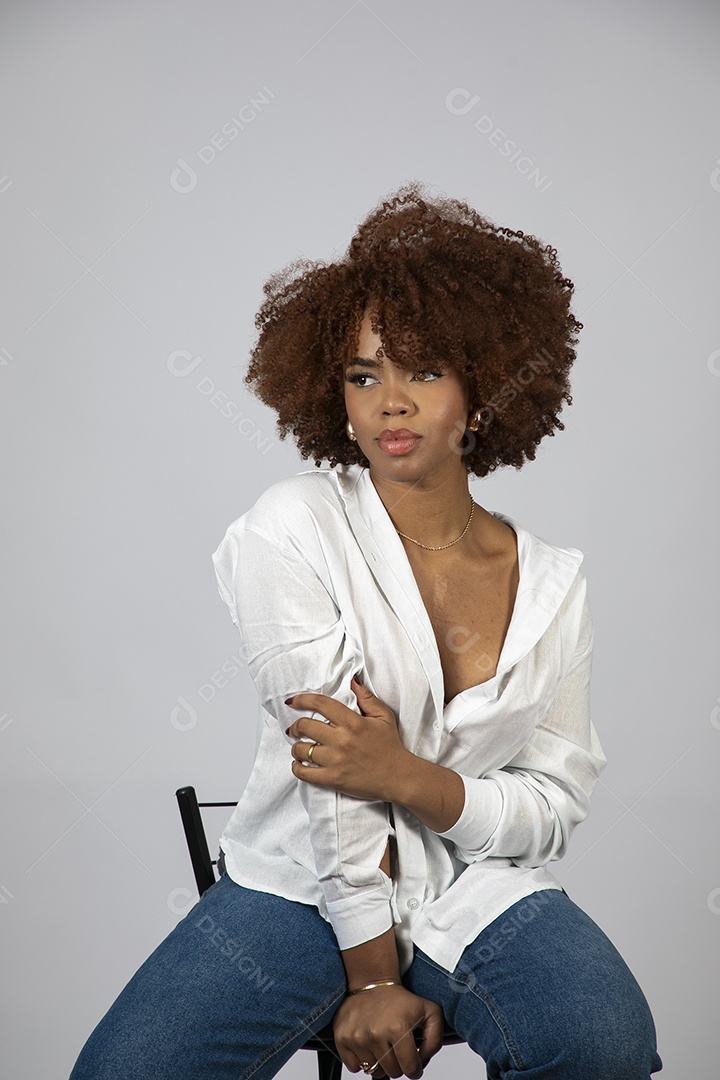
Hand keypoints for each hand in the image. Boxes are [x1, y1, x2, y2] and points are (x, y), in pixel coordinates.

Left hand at [285, 676, 411, 801]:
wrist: (398, 777)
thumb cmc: (390, 746)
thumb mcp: (383, 716)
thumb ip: (366, 697)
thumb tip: (352, 680)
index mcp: (353, 722)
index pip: (321, 704)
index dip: (302, 700)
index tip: (292, 702)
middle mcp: (342, 740)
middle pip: (305, 726)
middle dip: (295, 726)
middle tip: (295, 728)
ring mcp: (336, 761)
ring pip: (302, 750)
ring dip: (295, 748)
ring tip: (298, 747)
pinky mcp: (334, 779)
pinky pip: (305, 773)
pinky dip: (297, 768)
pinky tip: (299, 765)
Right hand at [332, 984, 443, 1077]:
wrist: (371, 981)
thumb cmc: (399, 999)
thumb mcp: (429, 1011)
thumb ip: (435, 1038)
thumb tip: (424, 1060)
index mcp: (398, 1028)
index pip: (411, 1069)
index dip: (416, 1068)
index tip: (413, 1059)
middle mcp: (376, 1034)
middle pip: (393, 1073)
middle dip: (398, 1064)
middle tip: (396, 1047)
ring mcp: (357, 1038)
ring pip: (374, 1072)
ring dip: (380, 1062)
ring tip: (382, 1043)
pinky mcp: (342, 1039)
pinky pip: (355, 1068)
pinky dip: (362, 1061)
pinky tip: (368, 1044)